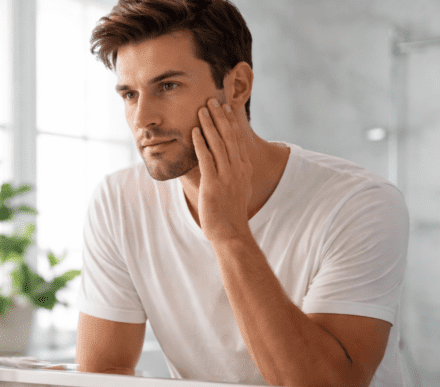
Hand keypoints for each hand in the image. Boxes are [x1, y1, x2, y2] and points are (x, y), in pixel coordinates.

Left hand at [191, 98, 252, 242]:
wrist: (231, 232)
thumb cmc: (230, 213)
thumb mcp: (236, 189)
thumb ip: (233, 174)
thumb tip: (229, 164)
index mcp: (243, 169)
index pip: (237, 140)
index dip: (231, 122)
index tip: (225, 108)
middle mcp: (237, 169)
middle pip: (229, 137)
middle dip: (220, 117)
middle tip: (212, 100)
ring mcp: (226, 176)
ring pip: (218, 144)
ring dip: (210, 125)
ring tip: (203, 109)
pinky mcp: (213, 184)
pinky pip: (207, 159)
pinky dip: (201, 143)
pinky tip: (195, 131)